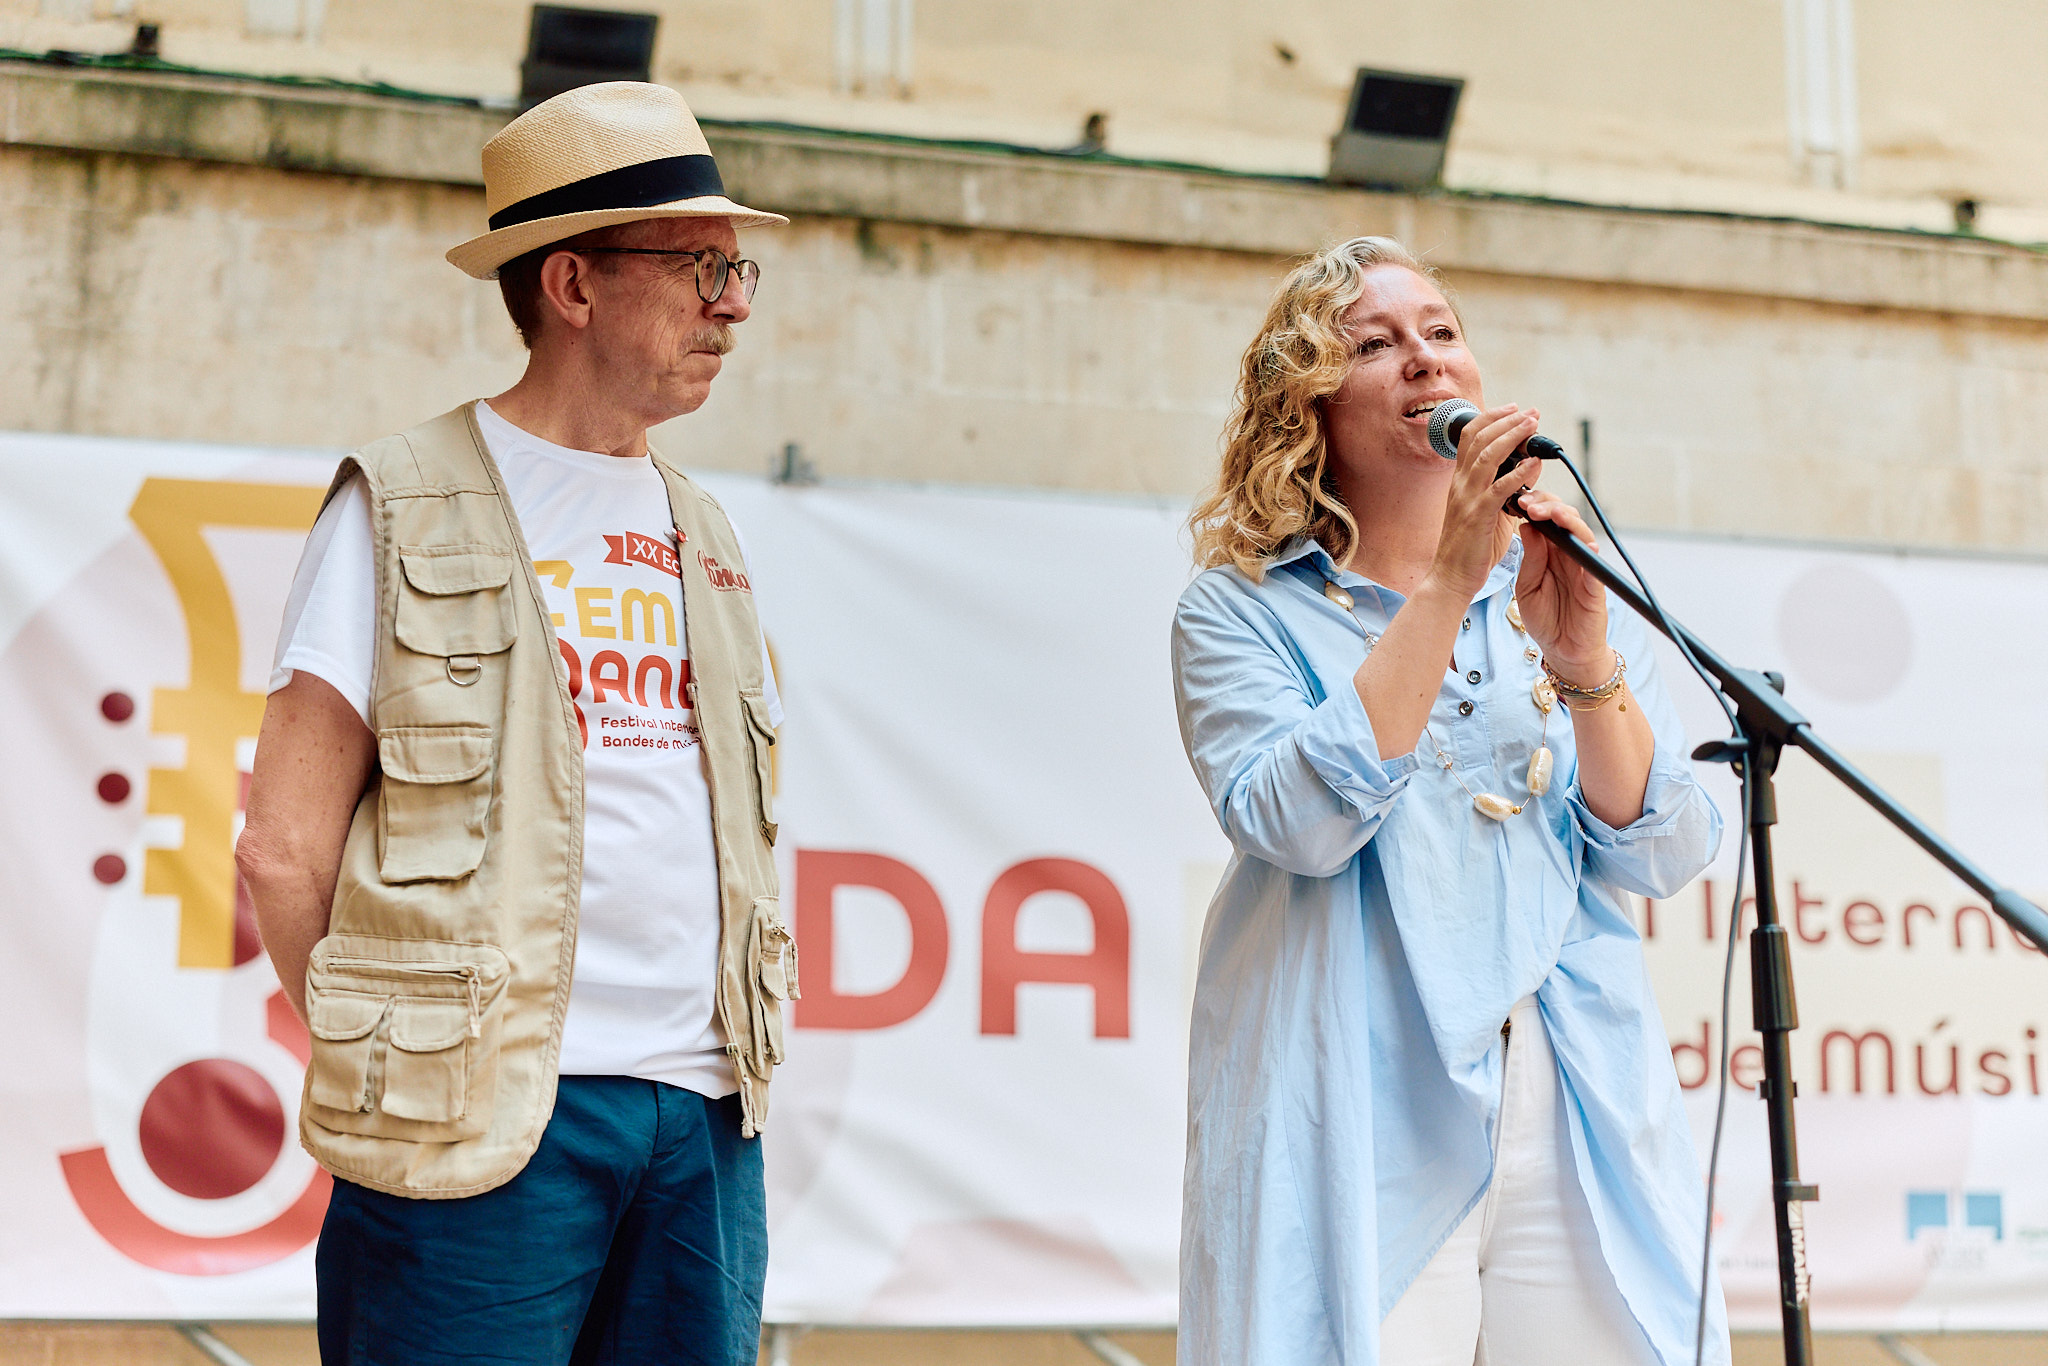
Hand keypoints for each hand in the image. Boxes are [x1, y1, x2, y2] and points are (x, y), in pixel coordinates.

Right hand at [1423, 404, 1542, 601]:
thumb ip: (1499, 489)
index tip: (1513, 408)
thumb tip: (1523, 471)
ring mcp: (1467, 499)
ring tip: (1533, 424)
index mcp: (1459, 481)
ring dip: (1513, 436)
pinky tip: (1534, 464)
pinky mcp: (1478, 516)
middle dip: (1507, 420)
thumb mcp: (1484, 511)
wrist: (1451, 577)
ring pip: (1488, 456)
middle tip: (1530, 411)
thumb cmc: (1469, 548)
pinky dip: (1518, 473)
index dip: (1491, 418)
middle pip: (1479, 439)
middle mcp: (1460, 484)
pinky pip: (1499, 489)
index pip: (1469, 437)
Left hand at [1512, 489, 1613, 684]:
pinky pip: (1595, 565)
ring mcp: (1584, 568)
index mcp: (1550, 552)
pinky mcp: (1595, 586)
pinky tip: (1582, 543)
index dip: (1533, 506)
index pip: (1545, 519)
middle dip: (1547, 506)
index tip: (1515, 500)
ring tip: (1551, 513)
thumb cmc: (1545, 617)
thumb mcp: (1527, 586)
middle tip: (1528, 503)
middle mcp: (1569, 555)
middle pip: (1564, 519)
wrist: (1562, 650)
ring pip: (1581, 534)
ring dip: (1567, 521)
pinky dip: (1590, 552)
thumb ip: (1530, 559)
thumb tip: (1528, 526)